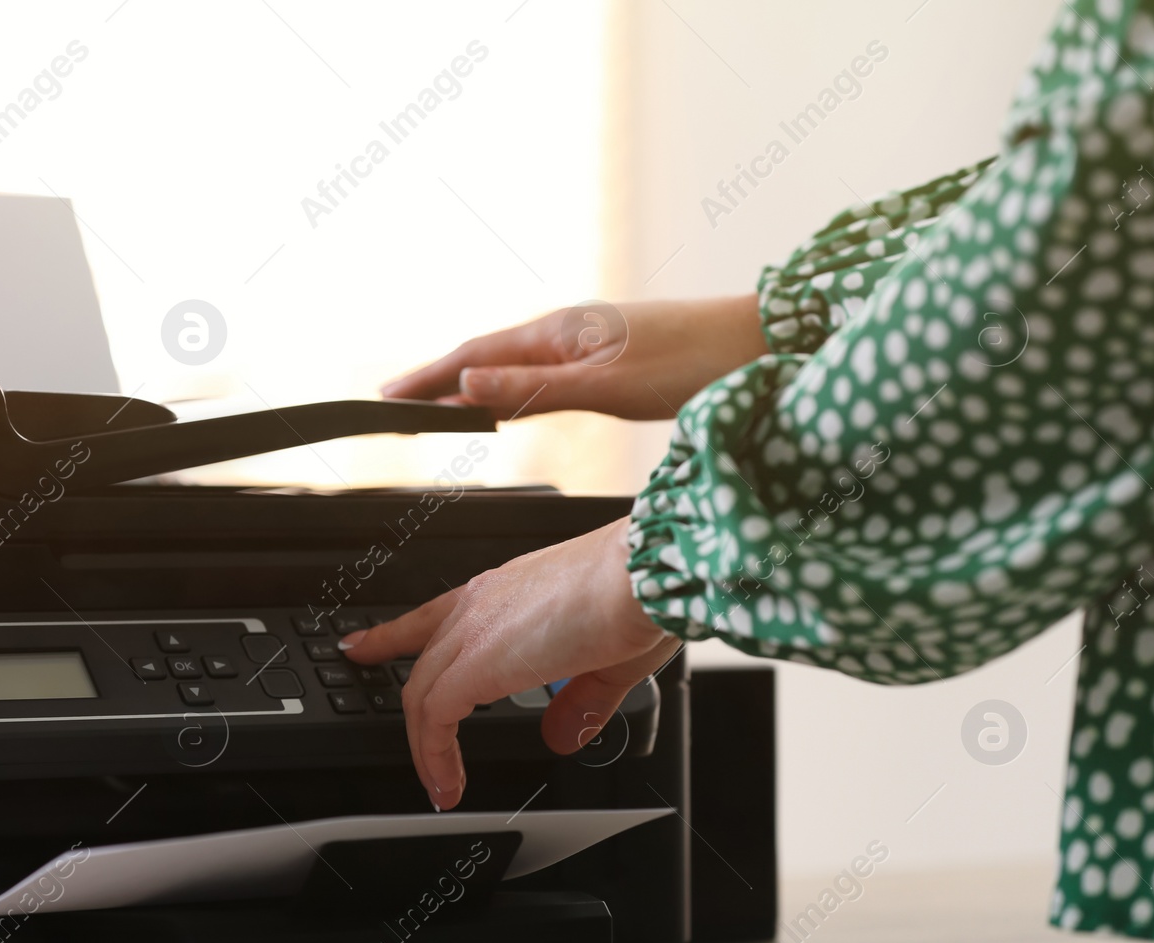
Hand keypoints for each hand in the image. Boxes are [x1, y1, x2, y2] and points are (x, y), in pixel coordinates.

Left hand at [340, 518, 681, 809]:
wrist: (646, 576)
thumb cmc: (639, 599)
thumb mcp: (605, 663)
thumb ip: (578, 702)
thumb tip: (562, 735)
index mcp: (507, 592)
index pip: (436, 614)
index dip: (395, 633)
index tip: (363, 643)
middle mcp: (482, 604)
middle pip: (420, 653)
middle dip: (391, 678)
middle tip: (380, 702)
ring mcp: (474, 629)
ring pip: (422, 690)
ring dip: (424, 742)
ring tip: (437, 783)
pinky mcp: (476, 661)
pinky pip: (434, 717)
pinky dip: (434, 755)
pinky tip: (447, 785)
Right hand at [381, 294, 765, 419]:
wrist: (768, 342)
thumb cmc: (700, 362)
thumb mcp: (610, 386)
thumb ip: (537, 390)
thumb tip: (469, 387)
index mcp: (561, 332)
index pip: (475, 357)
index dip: (428, 378)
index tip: (386, 397)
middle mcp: (571, 329)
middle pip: (487, 355)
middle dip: (438, 377)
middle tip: (395, 402)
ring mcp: (592, 338)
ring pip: (515, 361)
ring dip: (472, 380)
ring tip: (437, 400)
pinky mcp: (614, 352)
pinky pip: (543, 367)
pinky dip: (511, 382)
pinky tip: (513, 393)